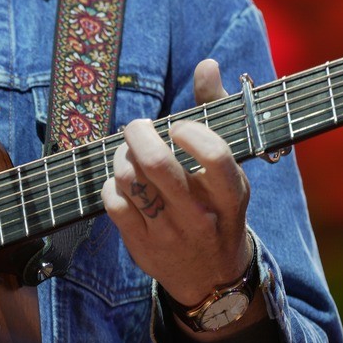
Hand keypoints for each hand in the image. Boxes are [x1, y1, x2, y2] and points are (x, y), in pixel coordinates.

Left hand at [99, 59, 252, 312]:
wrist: (212, 279)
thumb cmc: (218, 207)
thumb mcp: (230, 170)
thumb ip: (217, 113)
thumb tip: (207, 64)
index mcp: (231, 197)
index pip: (216, 158)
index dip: (192, 133)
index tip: (179, 126)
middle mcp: (200, 218)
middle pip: (159, 166)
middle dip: (139, 135)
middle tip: (138, 127)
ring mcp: (168, 235)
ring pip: (130, 182)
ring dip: (121, 157)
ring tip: (128, 152)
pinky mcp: (141, 246)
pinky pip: (113, 203)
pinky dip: (111, 183)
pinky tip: (122, 180)